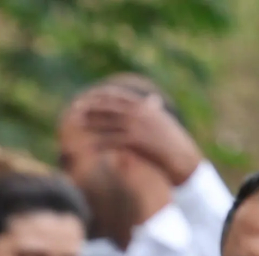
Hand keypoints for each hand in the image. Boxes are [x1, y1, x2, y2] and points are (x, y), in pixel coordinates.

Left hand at [73, 86, 201, 186]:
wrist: (182, 157)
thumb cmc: (173, 141)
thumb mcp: (163, 121)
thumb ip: (154, 109)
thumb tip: (152, 101)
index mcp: (145, 107)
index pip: (119, 97)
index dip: (102, 96)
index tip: (88, 96)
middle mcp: (140, 114)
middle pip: (111, 108)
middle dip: (92, 107)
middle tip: (76, 108)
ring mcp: (138, 127)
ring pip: (109, 123)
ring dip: (92, 123)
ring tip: (77, 124)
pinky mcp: (136, 142)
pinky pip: (113, 142)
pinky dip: (100, 143)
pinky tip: (88, 146)